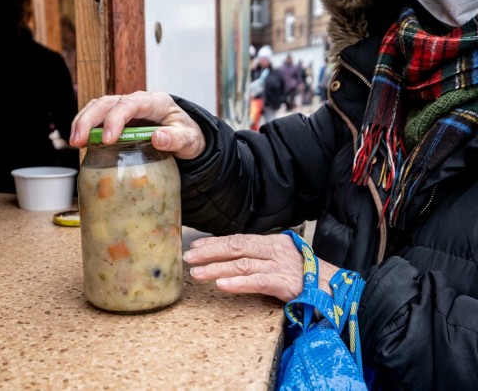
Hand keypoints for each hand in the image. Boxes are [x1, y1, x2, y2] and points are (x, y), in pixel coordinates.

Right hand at [70, 91, 205, 159]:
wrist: (186, 136)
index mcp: (155, 102)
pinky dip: (84, 126)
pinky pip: (96, 116)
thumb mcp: (189, 140)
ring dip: (82, 122)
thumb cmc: (187, 135)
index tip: (107, 140)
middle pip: (107, 102)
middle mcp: (137, 101)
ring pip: (97, 106)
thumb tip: (158, 138)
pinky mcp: (117, 118)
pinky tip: (78, 141)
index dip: (115, 119)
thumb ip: (176, 139)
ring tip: (74, 142)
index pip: (130, 104)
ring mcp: (125, 108)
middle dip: (90, 120)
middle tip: (80, 141)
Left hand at [183, 233, 339, 302]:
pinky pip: (258, 282)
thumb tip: (233, 264)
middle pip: (237, 247)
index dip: (215, 243)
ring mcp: (282, 266)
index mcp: (274, 243)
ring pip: (243, 264)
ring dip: (216, 268)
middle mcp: (276, 250)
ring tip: (196, 273)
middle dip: (209, 252)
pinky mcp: (288, 284)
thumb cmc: (311, 280)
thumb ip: (262, 261)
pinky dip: (238, 284)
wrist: (342, 292)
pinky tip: (221, 286)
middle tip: (188, 258)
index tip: (195, 247)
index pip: (239, 239)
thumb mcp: (283, 264)